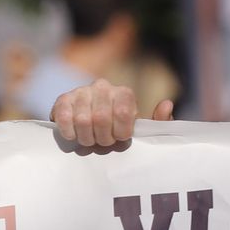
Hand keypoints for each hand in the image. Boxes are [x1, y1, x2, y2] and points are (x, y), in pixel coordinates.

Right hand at [51, 78, 173, 146]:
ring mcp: (81, 91)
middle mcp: (102, 86)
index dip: (120, 132)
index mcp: (124, 92)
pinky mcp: (62, 99)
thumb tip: (167, 104)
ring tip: (91, 140)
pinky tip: (75, 136)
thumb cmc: (120, 129)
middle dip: (103, 138)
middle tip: (104, 143)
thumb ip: (158, 121)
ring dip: (87, 138)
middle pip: (101, 118)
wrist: (90, 127)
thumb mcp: (141, 129)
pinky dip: (70, 133)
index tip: (120, 138)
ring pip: (83, 120)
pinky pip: (64, 118)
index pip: (123, 112)